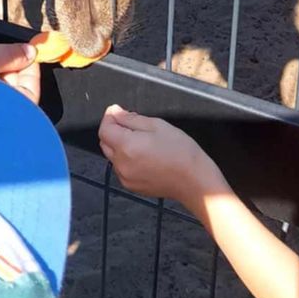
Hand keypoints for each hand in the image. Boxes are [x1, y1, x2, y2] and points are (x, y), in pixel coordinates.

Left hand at [98, 106, 226, 214]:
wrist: (194, 181)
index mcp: (126, 146)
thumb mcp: (157, 126)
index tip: (118, 110)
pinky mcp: (132, 187)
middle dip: (113, 131)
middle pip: (105, 143)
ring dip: (119, 146)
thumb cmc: (180, 150)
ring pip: (112, 156)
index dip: (109, 117)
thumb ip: (132, 119)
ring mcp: (125, 178)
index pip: (104, 129)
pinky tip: (144, 157)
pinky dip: (125, 160)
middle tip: (132, 125)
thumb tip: (115, 113)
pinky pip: (121, 169)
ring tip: (141, 142)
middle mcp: (120, 164)